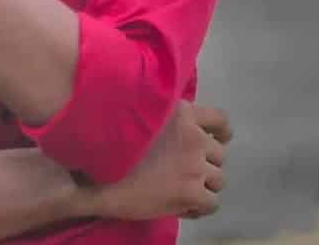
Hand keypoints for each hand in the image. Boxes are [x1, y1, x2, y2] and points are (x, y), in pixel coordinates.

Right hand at [74, 101, 230, 221]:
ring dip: (203, 185)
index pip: (220, 119)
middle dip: (205, 163)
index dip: (220, 133)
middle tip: (183, 171)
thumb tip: (181, 130)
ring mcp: (194, 164)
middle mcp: (193, 136)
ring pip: (218, 180)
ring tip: (181, 189)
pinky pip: (212, 203)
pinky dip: (199, 207)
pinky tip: (180, 206)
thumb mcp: (142, 116)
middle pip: (219, 154)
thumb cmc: (114, 140)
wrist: (99, 170)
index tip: (215, 140)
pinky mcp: (191, 191)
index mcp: (181, 112)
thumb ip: (165, 119)